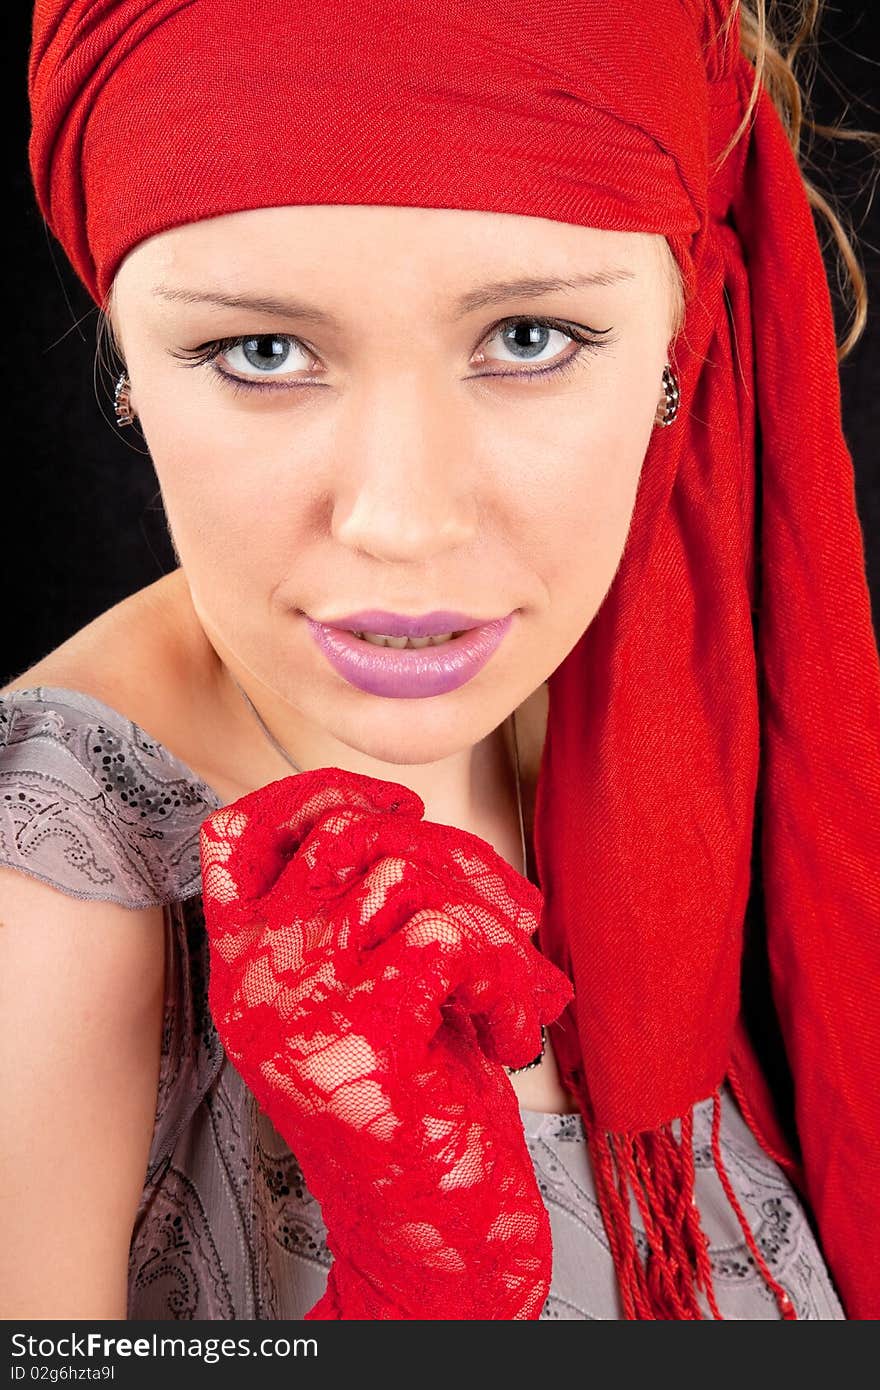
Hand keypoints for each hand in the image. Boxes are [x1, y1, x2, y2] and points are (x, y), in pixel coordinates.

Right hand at [200, 768, 573, 1318]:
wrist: (434, 1232)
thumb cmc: (413, 1102)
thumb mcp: (371, 989)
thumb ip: (363, 906)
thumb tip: (410, 815)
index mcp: (247, 964)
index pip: (235, 831)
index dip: (319, 794)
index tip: (397, 807)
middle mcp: (256, 979)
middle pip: (342, 832)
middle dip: (445, 848)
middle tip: (502, 908)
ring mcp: (300, 1003)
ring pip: (400, 873)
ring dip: (486, 917)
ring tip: (510, 983)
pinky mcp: (362, 1033)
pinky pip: (446, 933)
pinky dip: (502, 971)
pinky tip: (509, 1027)